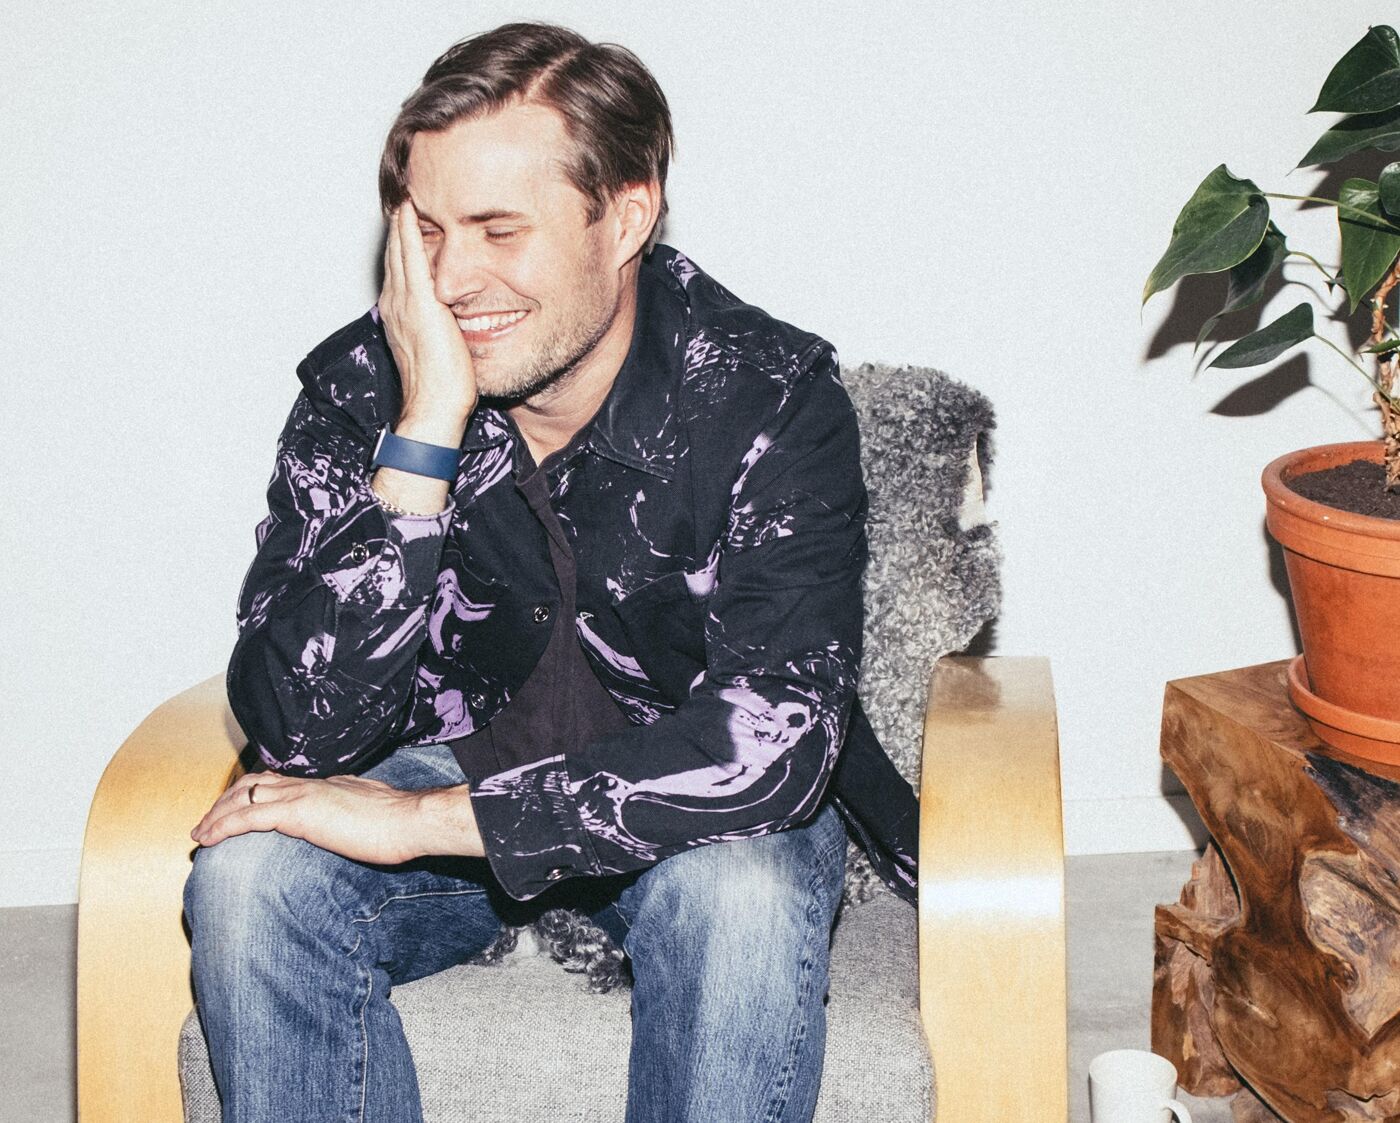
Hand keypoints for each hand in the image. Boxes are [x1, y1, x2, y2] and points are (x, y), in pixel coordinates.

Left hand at [190, 772, 484, 864]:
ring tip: (199, 834)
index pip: (277, 781)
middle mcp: (308, 784)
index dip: (250, 792)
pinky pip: (249, 816)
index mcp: (324, 784)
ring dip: (216, 814)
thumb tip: (342, 824)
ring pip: (244, 796)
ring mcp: (302, 795)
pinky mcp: (299, 813)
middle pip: (252, 783)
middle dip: (224, 801)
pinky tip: (209, 838)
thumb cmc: (397, 824)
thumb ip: (347, 815)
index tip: (234, 808)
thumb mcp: (365, 814)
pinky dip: (223, 825)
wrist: (409, 820)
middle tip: (205, 823)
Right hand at [379, 200, 477, 432]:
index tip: (409, 222)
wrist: (435, 408)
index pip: (403, 271)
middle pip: (396, 255)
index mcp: (402, 316)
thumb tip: (462, 321)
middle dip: (399, 227)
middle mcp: (397, 305)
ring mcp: (404, 302)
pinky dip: (407, 231)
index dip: (404, 245)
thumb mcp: (446, 350)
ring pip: (399, 250)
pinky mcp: (418, 303)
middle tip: (403, 198)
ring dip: (401, 221)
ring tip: (404, 194)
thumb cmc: (445, 390)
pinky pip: (410, 257)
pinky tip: (409, 209)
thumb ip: (448, 329)